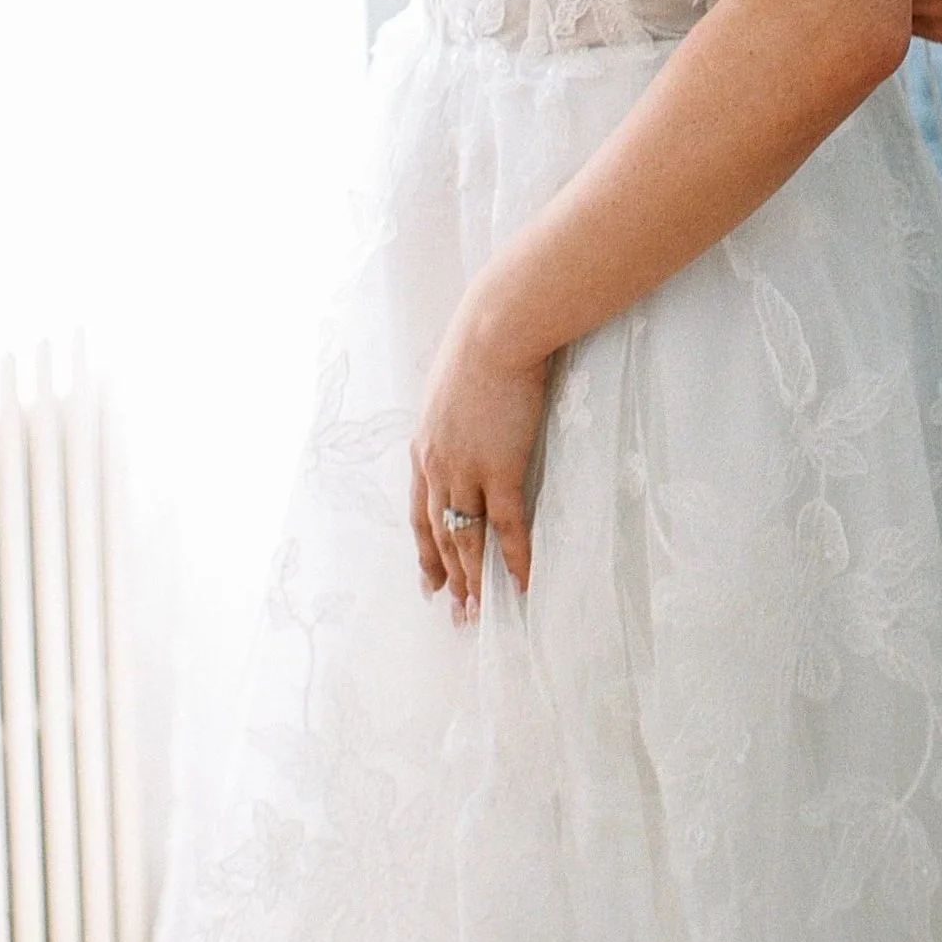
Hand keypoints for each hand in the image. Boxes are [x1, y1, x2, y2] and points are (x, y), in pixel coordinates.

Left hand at [408, 299, 547, 618]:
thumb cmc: (485, 342)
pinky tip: (522, 582)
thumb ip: (458, 412)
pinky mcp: (500, 468)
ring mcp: (466, 470)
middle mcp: (436, 465)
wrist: (498, 329)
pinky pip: (506, 525)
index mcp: (424, 445)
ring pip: (466, 538)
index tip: (430, 581)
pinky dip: (513, 558)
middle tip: (458, 613)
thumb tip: (472, 416)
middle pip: (438, 534)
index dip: (425, 550)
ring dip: (475, 578)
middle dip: (447, 576)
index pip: (419, 512)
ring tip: (484, 611)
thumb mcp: (455, 383)